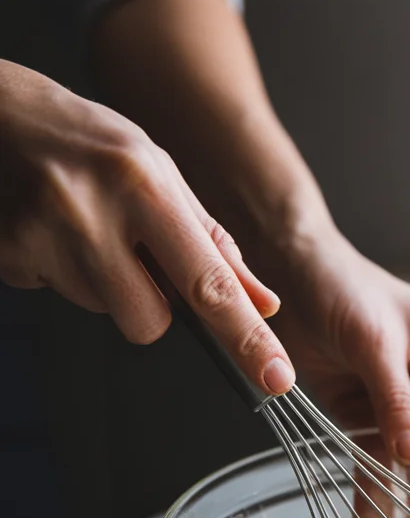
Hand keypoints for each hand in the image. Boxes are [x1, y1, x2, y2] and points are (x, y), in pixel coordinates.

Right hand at [0, 61, 294, 393]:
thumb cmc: (88, 143)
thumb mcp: (160, 173)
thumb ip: (212, 242)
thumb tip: (263, 303)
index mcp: (144, 185)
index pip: (208, 282)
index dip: (246, 335)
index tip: (275, 374)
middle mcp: (93, 212)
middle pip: (149, 321)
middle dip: (150, 304)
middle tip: (129, 253)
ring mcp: (43, 237)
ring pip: (104, 312)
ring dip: (103, 285)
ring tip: (83, 229)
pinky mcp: (9, 255)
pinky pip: (55, 296)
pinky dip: (60, 274)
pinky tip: (51, 232)